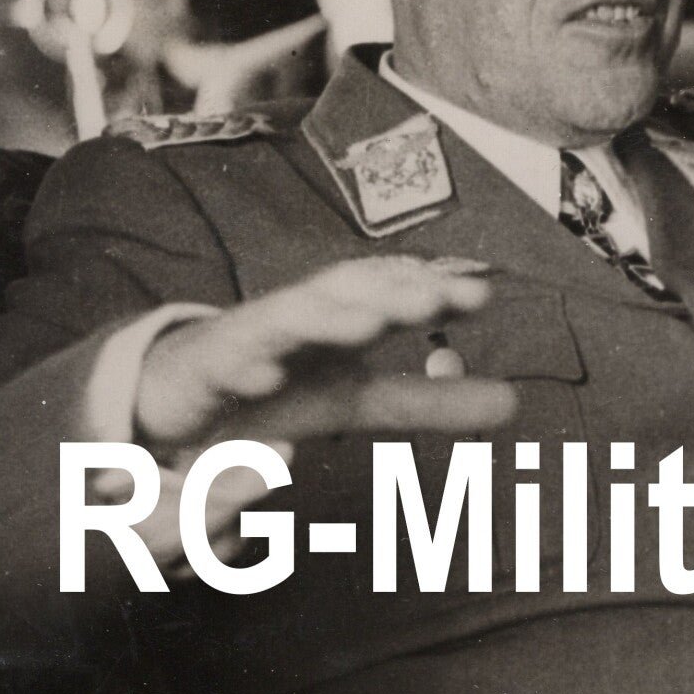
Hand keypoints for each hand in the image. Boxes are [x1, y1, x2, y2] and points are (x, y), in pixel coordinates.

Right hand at [137, 257, 516, 451]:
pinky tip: (270, 375)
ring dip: (326, 318)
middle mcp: (297, 319)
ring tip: (369, 323)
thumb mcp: (357, 400)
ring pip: (287, 320)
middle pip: (344, 295)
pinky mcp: (202, 370)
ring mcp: (247, 340)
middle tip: (435, 299)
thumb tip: (515, 401)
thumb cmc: (274, 386)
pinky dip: (246, 366)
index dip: (432, 295)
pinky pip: (224, 366)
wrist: (179, 395)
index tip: (482, 297)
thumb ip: (427, 400)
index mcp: (338, 322)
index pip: (389, 297)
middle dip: (388, 293)